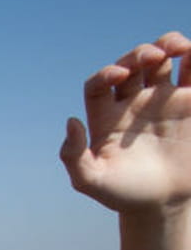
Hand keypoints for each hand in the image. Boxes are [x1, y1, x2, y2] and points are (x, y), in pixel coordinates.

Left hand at [61, 31, 190, 211]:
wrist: (162, 204)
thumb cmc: (123, 194)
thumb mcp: (91, 181)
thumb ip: (73, 156)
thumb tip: (71, 121)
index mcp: (105, 117)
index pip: (100, 83)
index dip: (107, 73)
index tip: (119, 76)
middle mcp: (132, 103)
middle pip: (133, 64)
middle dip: (141, 53)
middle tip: (154, 55)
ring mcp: (162, 101)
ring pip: (164, 61)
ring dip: (169, 45)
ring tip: (179, 47)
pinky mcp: (190, 104)